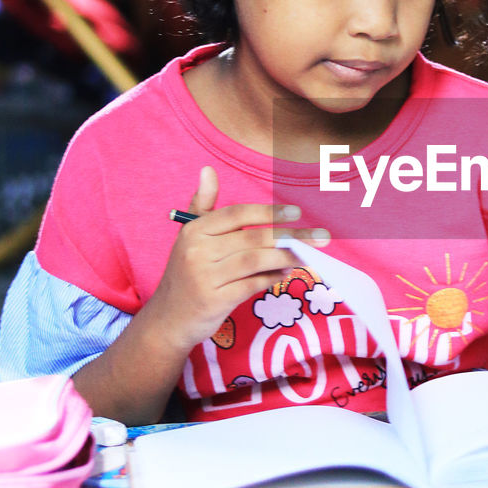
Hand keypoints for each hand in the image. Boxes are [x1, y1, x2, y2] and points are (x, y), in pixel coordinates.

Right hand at [148, 165, 329, 355]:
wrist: (168, 319)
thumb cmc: (186, 273)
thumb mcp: (189, 238)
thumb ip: (203, 205)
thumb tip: (208, 169)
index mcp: (194, 230)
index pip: (238, 214)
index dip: (269, 212)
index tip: (296, 212)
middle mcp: (197, 251)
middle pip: (253, 238)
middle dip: (290, 237)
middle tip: (320, 237)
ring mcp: (205, 277)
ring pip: (256, 261)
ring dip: (286, 258)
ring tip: (306, 256)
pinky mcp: (214, 301)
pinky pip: (252, 285)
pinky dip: (272, 278)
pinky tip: (285, 274)